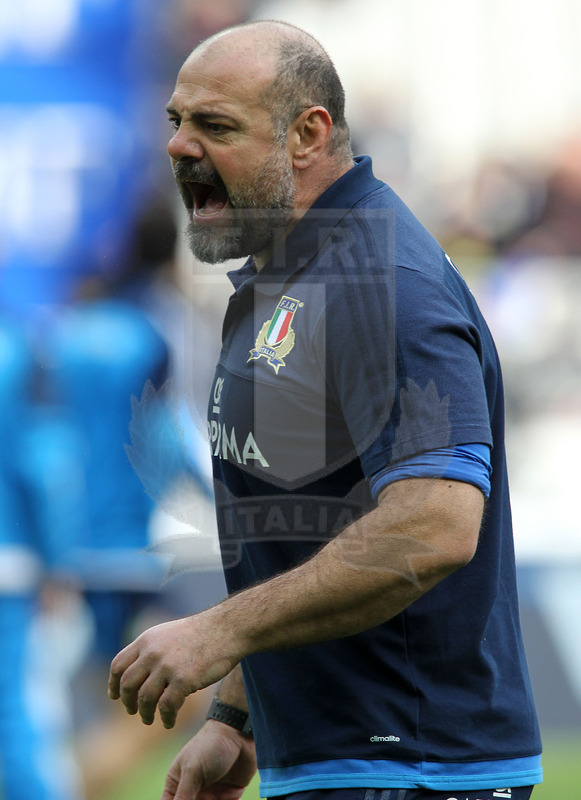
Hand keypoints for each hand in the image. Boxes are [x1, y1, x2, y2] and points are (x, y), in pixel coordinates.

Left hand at [108, 612, 238, 728]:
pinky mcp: (184, 680)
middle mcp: (153, 653)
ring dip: (145, 713)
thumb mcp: (168, 633)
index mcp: (147, 640)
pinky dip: (166, 718)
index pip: (118, 664)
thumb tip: (138, 670)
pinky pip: (167, 707)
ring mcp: (167, 666)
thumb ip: (152, 649)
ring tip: (150, 720)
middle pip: (127, 684)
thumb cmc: (202, 633)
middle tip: (132, 711)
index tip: (114, 696)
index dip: (113, 683)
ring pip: (145, 698)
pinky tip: (169, 722)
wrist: (227, 628)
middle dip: (127, 702)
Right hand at [161, 721, 256, 799]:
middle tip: (206, 799)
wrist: (239, 733)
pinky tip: (231, 796)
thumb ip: (183, 796)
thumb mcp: (192, 770)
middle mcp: (193, 789)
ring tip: (216, 797)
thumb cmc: (210, 746)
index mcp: (178, 781)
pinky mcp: (228, 794)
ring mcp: (211, 792)